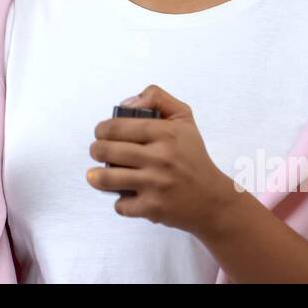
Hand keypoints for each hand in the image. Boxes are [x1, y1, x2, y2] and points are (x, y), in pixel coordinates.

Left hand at [86, 84, 236, 237]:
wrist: (212, 199)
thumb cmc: (193, 157)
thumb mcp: (183, 119)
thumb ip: (157, 99)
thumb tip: (127, 103)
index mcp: (165, 133)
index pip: (117, 126)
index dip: (101, 129)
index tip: (101, 133)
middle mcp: (160, 157)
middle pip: (106, 150)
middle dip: (96, 150)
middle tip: (98, 151)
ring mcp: (156, 184)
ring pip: (107, 178)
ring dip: (95, 177)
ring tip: (96, 175)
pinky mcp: (153, 208)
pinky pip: (121, 205)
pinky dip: (120, 202)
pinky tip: (127, 196)